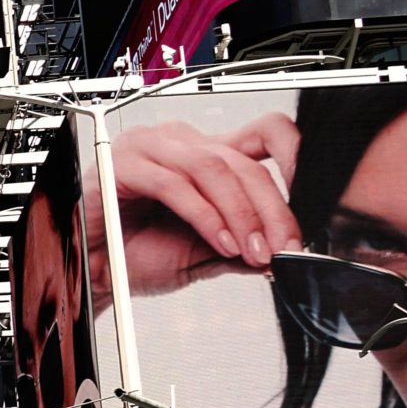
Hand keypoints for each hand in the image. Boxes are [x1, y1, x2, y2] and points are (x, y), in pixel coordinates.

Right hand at [98, 112, 301, 296]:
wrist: (90, 272)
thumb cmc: (136, 253)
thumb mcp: (206, 252)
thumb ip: (245, 246)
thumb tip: (289, 251)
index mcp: (207, 153)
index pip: (267, 135)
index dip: (297, 157)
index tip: (316, 203)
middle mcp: (183, 142)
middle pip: (246, 161)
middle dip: (272, 210)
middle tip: (284, 247)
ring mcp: (152, 148)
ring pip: (215, 169)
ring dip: (241, 214)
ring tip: (251, 250)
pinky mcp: (124, 165)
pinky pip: (176, 185)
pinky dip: (205, 216)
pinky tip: (219, 241)